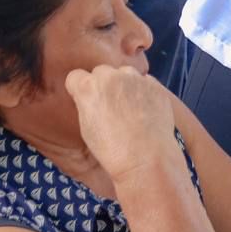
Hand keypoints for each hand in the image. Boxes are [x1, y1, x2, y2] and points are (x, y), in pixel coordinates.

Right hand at [65, 65, 175, 184]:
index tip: (85, 101)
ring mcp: (135, 78)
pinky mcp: (154, 84)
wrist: (146, 159)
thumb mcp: (86, 128)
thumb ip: (85, 104)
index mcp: (89, 87)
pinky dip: (143, 92)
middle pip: (101, 72)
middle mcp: (111, 75)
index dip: (79, 89)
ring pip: (124, 73)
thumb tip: (90, 98)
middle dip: (103, 85)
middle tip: (110, 108)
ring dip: (124, 85)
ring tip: (130, 110)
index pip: (75, 76)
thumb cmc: (113, 151)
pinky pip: (144, 82)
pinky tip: (145, 112)